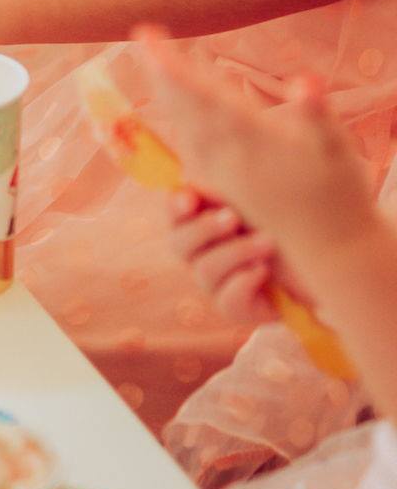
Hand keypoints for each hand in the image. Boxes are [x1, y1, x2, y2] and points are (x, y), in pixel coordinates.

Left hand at [133, 28, 376, 268]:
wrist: (331, 254)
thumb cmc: (338, 196)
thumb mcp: (335, 151)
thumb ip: (316, 113)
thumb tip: (306, 80)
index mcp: (252, 141)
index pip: (203, 95)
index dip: (175, 67)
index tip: (149, 38)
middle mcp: (228, 157)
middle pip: (186, 106)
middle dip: (163, 72)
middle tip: (142, 35)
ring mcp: (223, 174)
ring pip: (185, 125)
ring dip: (168, 93)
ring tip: (153, 63)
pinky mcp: (226, 186)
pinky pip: (192, 146)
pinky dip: (180, 120)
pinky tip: (175, 109)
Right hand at [168, 189, 284, 326]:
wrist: (313, 267)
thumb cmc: (281, 226)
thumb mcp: (254, 204)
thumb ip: (227, 192)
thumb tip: (198, 179)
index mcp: (197, 223)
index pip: (174, 213)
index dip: (176, 206)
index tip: (191, 199)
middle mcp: (198, 255)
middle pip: (178, 243)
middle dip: (204, 229)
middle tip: (232, 217)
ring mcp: (213, 285)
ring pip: (205, 270)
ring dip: (236, 252)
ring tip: (267, 242)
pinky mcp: (232, 309)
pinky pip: (227, 299)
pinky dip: (245, 281)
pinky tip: (264, 271)